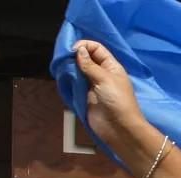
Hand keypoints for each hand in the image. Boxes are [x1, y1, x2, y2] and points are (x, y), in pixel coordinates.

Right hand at [72, 40, 148, 155]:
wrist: (119, 128)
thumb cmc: (117, 100)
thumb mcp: (105, 78)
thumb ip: (90, 65)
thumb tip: (78, 50)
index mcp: (111, 66)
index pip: (97, 49)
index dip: (85, 46)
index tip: (72, 49)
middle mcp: (102, 74)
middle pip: (87, 59)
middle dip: (75, 56)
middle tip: (64, 59)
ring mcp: (93, 86)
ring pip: (79, 72)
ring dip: (70, 69)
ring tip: (62, 68)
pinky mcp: (86, 97)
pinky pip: (76, 85)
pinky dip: (69, 81)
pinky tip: (62, 77)